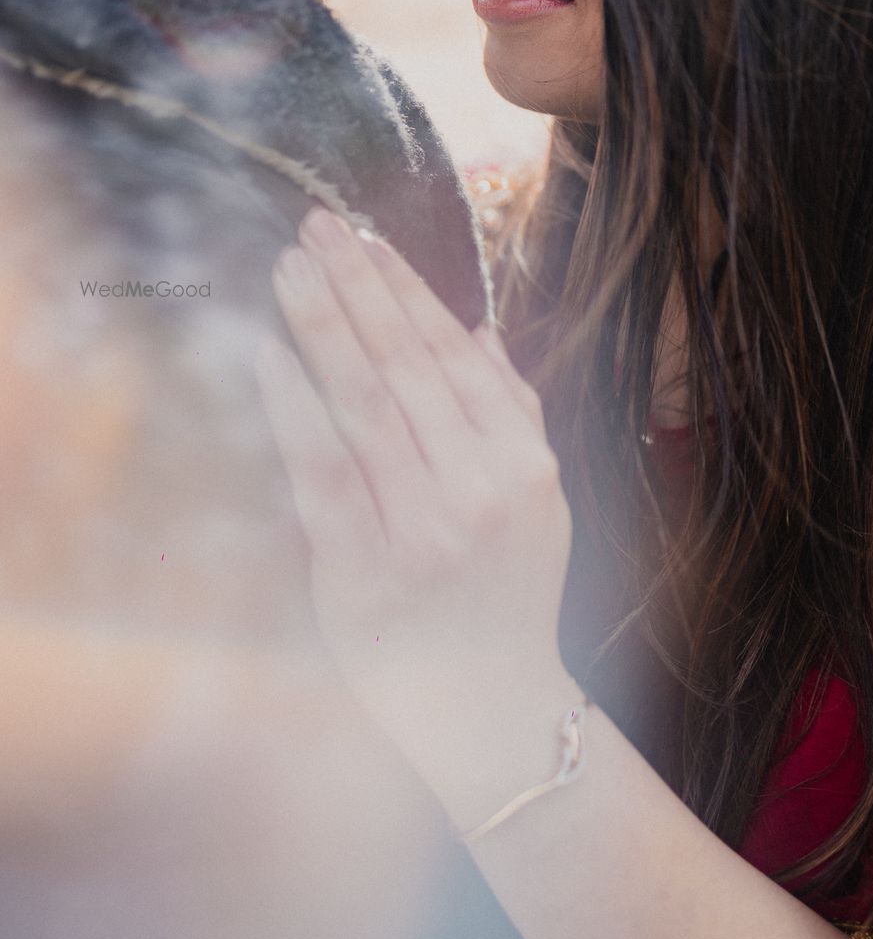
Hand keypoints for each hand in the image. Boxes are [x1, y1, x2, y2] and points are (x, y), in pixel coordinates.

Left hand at [255, 207, 575, 798]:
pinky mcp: (361, 574)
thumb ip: (512, 414)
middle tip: (315, 228)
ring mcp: (420, 533)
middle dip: (357, 288)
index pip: (455, 356)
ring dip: (323, 327)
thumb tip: (482, 329)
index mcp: (522, 466)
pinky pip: (321, 476)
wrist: (491, 710)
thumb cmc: (509, 595)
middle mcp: (478, 491)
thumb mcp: (540, 502)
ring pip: (364, 407)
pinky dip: (293, 409)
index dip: (406, 292)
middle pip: (405, 367)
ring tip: (290, 268)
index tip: (367, 239)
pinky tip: (268, 354)